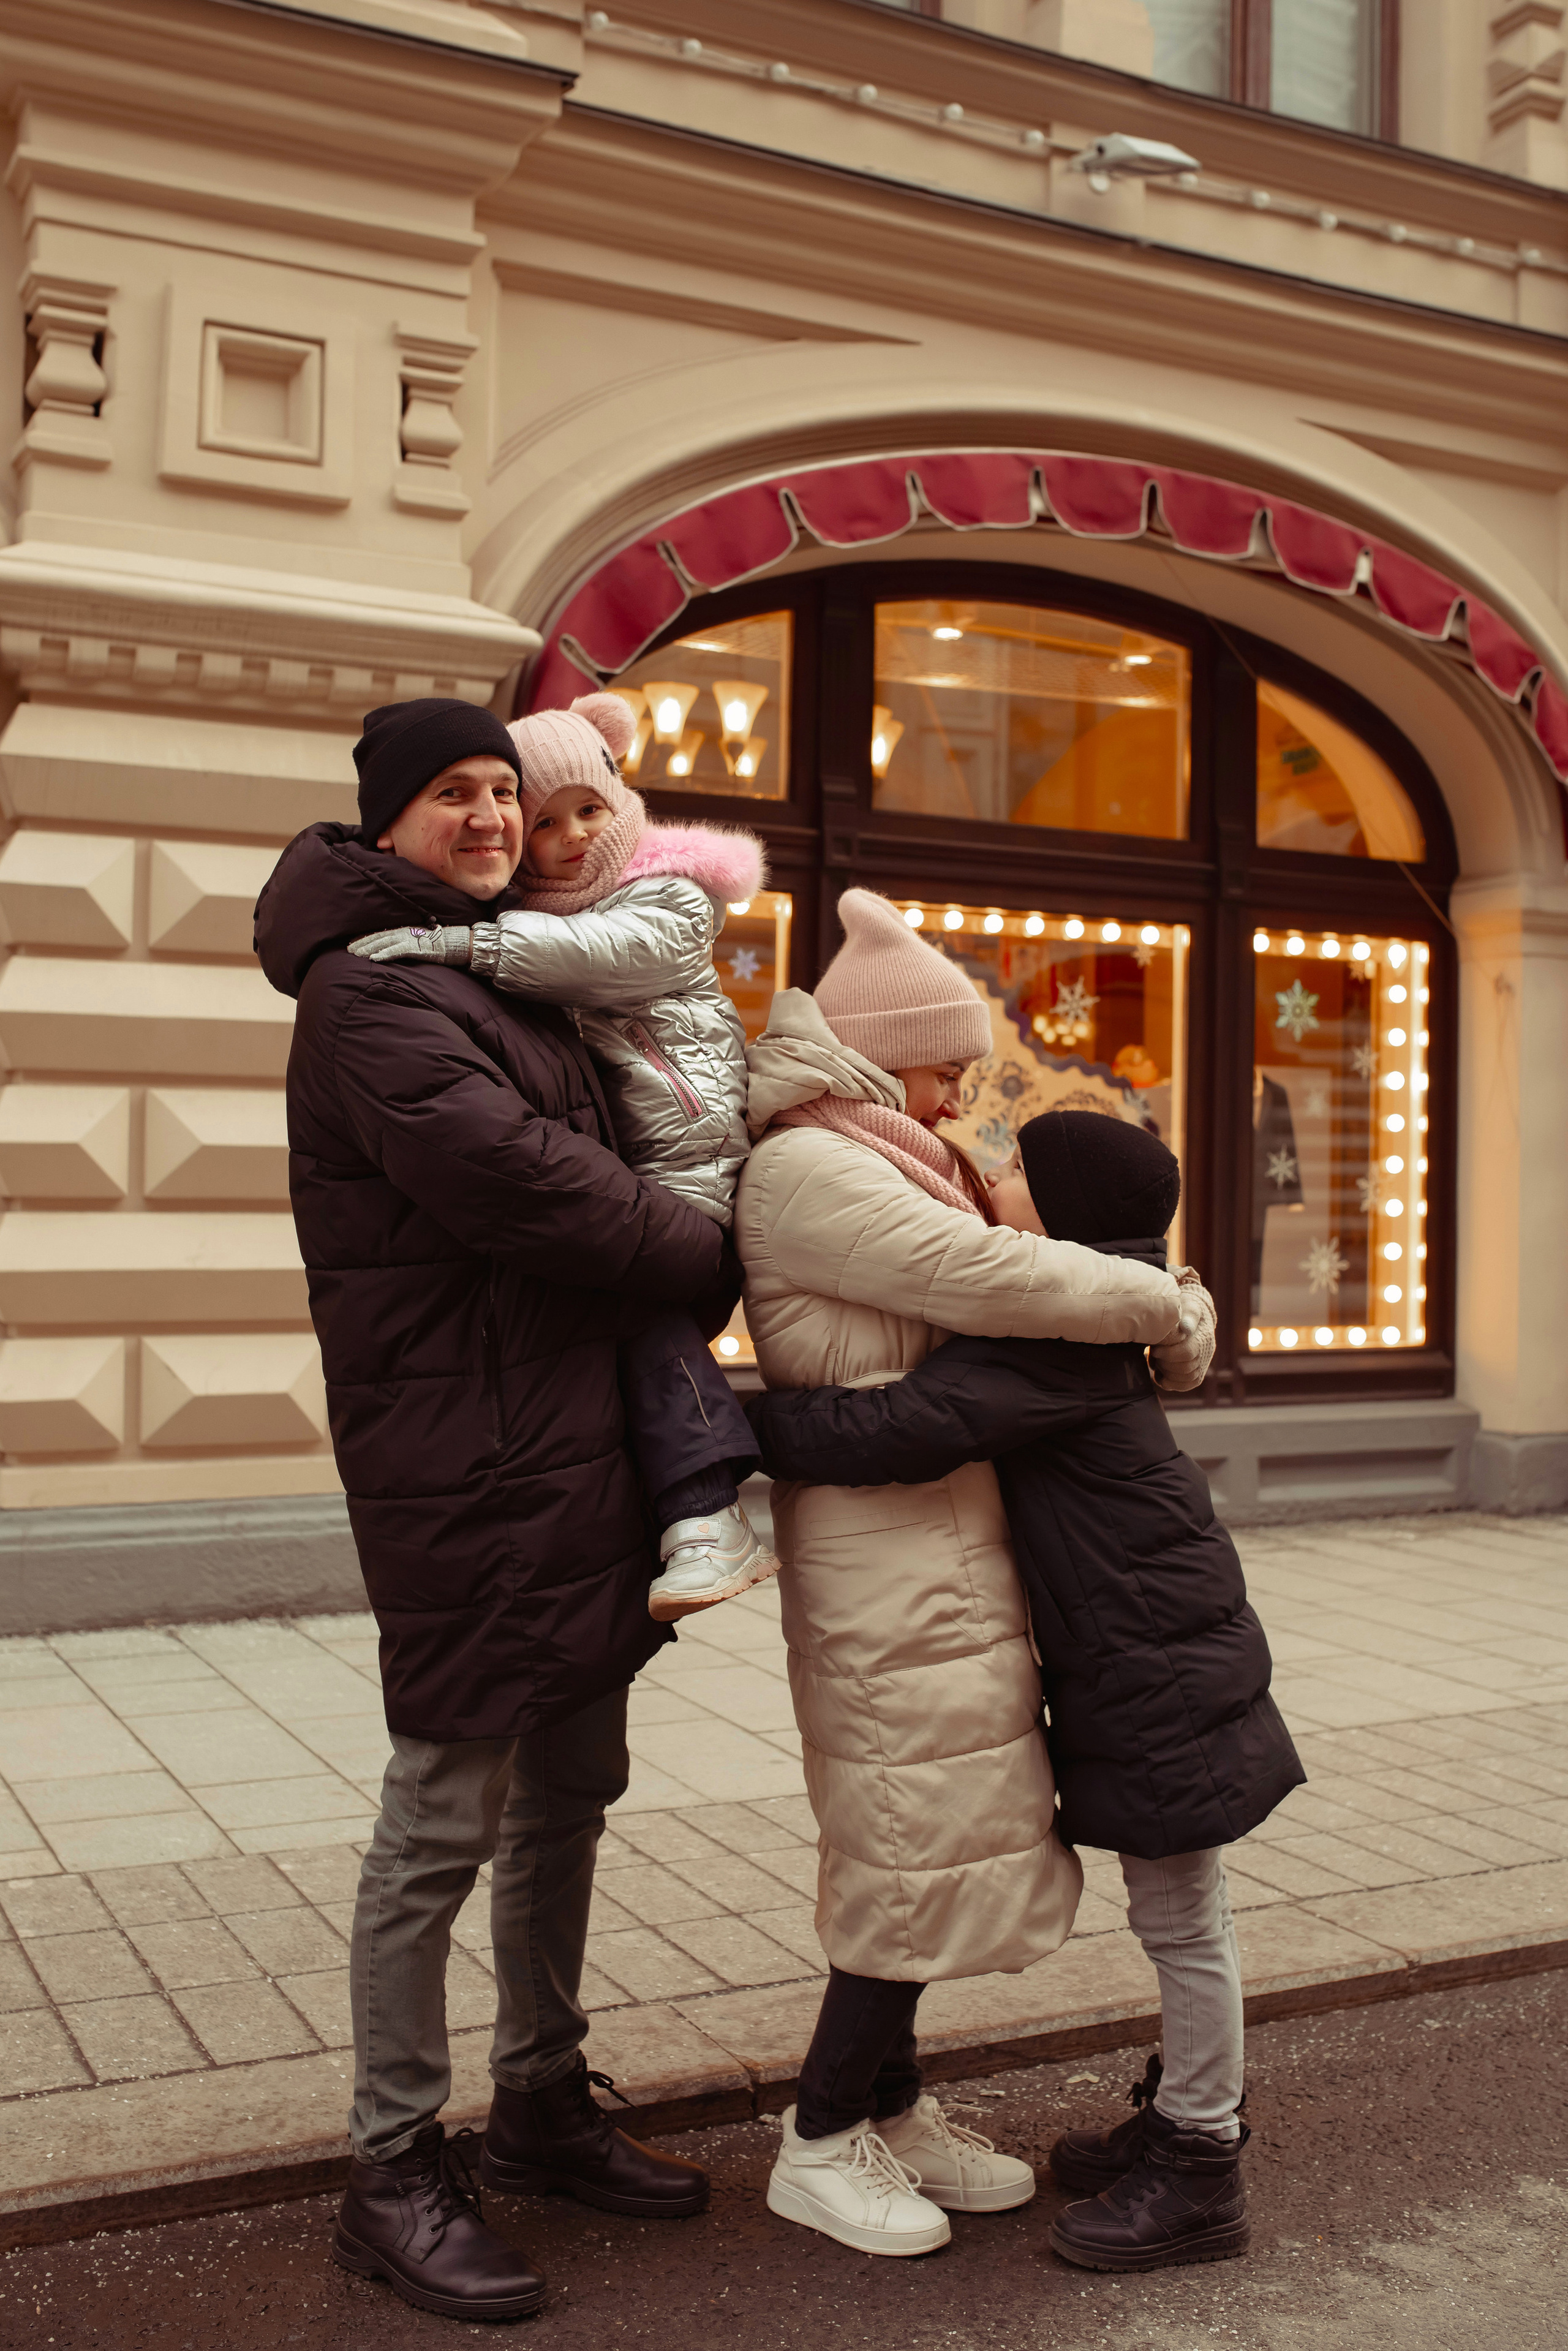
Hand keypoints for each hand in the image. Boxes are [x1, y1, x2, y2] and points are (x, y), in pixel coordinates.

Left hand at [348, 925, 473, 965]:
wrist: (457, 943)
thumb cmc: (441, 945)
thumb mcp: (420, 942)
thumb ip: (407, 945)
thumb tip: (398, 950)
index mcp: (404, 932)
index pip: (380, 934)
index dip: (366, 938)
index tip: (353, 943)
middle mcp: (404, 933)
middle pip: (378, 937)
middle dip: (362, 943)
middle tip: (347, 949)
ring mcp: (409, 940)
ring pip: (383, 943)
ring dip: (368, 948)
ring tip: (354, 954)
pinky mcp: (415, 948)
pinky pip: (396, 951)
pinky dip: (384, 954)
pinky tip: (373, 959)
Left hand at [1151, 1270, 1215, 1392]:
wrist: (1190, 1317)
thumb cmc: (1186, 1310)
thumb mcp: (1188, 1306)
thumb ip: (1188, 1315)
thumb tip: (1186, 1328)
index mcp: (1202, 1339)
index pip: (1188, 1353)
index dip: (1168, 1354)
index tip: (1154, 1348)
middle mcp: (1204, 1355)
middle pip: (1186, 1369)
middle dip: (1165, 1363)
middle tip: (1153, 1354)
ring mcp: (1200, 1365)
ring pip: (1186, 1379)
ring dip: (1167, 1373)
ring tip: (1156, 1361)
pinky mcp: (1193, 1373)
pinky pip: (1186, 1385)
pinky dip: (1170, 1383)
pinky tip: (1158, 1375)